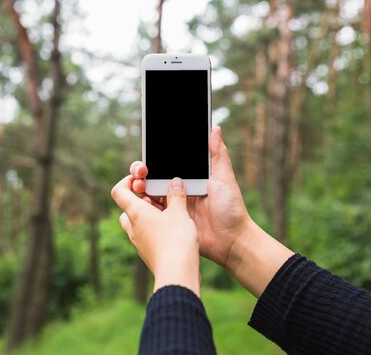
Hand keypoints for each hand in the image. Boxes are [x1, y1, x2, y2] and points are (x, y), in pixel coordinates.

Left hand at [111, 176, 200, 295]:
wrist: (177, 274)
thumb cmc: (176, 240)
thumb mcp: (179, 212)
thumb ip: (176, 195)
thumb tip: (175, 182)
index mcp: (136, 213)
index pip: (119, 191)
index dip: (127, 181)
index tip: (142, 178)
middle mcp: (133, 227)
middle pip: (128, 208)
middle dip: (142, 200)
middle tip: (160, 197)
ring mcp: (139, 242)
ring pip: (138, 223)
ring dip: (150, 215)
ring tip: (170, 213)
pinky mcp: (148, 253)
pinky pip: (147, 236)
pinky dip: (156, 229)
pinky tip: (174, 230)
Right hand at [129, 127, 293, 296]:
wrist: (232, 241)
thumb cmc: (231, 208)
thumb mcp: (224, 178)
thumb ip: (217, 154)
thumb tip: (215, 128)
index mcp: (191, 177)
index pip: (168, 163)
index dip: (154, 158)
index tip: (147, 155)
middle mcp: (179, 190)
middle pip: (153, 177)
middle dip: (141, 172)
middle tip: (140, 172)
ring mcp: (173, 207)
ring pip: (149, 194)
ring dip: (140, 188)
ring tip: (139, 186)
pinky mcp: (170, 223)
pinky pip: (152, 214)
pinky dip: (144, 208)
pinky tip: (140, 203)